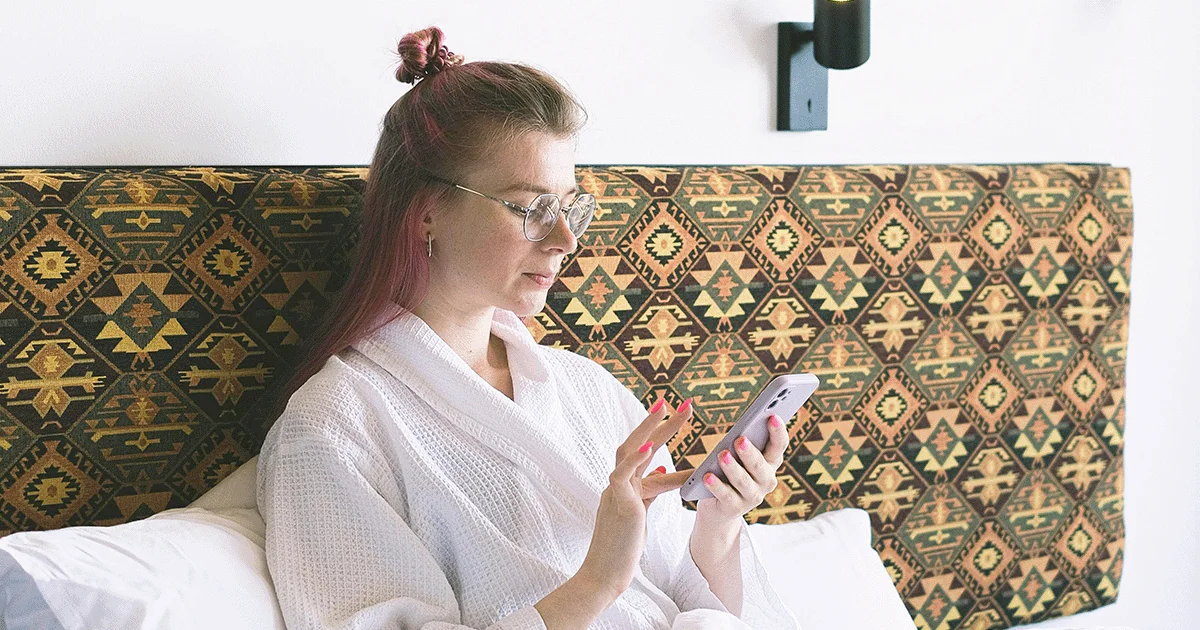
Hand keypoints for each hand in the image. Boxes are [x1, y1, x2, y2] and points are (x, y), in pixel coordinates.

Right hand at [576, 398, 693, 599]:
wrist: (604, 575)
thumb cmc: (622, 549)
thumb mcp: (640, 515)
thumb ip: (648, 492)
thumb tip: (664, 471)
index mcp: (625, 486)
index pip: (644, 452)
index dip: (660, 433)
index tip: (677, 416)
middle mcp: (618, 484)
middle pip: (638, 443)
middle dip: (660, 422)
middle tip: (682, 403)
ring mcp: (616, 492)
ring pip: (629, 451)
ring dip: (649, 428)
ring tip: (667, 408)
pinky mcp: (617, 504)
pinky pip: (622, 475)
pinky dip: (636, 458)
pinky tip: (652, 446)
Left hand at [696, 413, 787, 520]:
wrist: (720, 506)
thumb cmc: (731, 470)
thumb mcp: (738, 454)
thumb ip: (744, 441)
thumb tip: (741, 430)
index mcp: (771, 462)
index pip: (780, 446)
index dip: (778, 432)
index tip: (772, 416)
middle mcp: (766, 481)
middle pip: (760, 465)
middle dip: (750, 453)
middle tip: (740, 440)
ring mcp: (752, 497)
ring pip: (743, 481)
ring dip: (732, 468)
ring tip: (722, 455)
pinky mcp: (736, 508)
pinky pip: (726, 495)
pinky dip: (716, 486)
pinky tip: (707, 476)